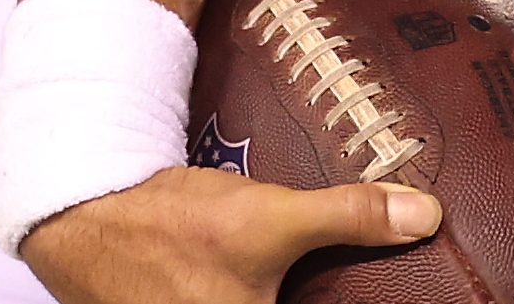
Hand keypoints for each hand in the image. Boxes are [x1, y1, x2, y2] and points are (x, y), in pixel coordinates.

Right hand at [19, 165, 442, 302]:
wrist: (87, 217)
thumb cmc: (174, 226)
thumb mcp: (269, 218)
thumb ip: (348, 219)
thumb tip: (427, 217)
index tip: (405, 298)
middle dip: (319, 299)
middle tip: (354, 286)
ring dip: (294, 296)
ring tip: (307, 281)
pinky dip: (263, 296)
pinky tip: (272, 283)